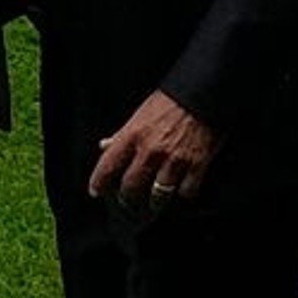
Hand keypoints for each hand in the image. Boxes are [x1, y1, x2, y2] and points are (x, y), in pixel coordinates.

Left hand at [87, 89, 222, 210]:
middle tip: (128, 201)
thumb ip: (122, 134)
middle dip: (127, 198)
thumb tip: (104, 146)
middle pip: (131, 186)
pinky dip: (183, 192)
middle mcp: (150, 150)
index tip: (96, 191)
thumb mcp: (140, 114)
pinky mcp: (196, 165)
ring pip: (158, 195)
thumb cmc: (169, 102)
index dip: (99, 182)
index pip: (108, 165)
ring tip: (154, 203)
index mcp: (133, 135)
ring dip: (155, 202)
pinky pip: (186, 191)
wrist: (202, 94)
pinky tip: (181, 188)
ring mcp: (173, 160)